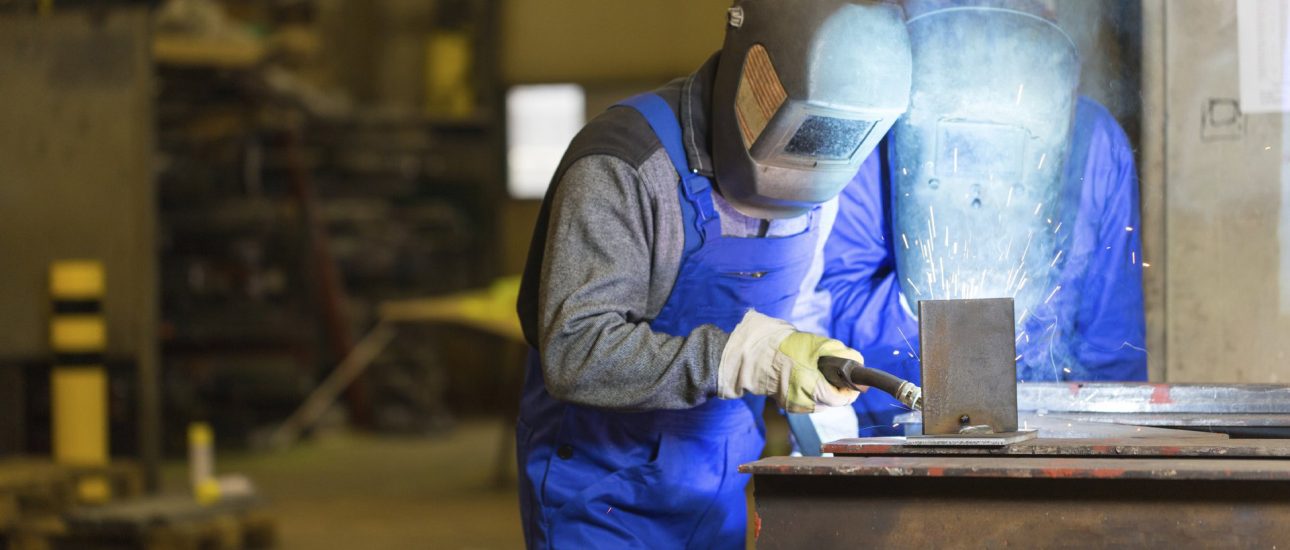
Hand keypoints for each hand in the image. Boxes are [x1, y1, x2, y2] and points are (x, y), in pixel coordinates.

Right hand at [719, 311, 864, 412]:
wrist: (755, 354)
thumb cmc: (787, 347)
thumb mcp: (817, 344)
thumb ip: (841, 353)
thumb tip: (858, 362)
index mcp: (814, 388)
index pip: (842, 400)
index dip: (851, 390)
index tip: (854, 382)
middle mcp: (805, 402)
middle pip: (832, 402)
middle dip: (838, 390)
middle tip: (837, 375)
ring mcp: (795, 405)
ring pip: (821, 403)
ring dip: (825, 392)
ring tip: (819, 374)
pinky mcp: (787, 404)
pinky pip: (808, 402)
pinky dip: (812, 392)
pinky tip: (806, 378)